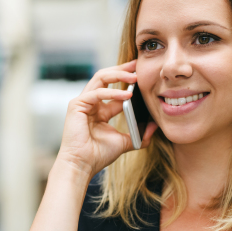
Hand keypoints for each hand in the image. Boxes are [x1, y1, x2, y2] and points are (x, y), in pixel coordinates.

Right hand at [57, 60, 157, 177]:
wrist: (82, 165)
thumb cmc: (99, 155)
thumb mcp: (125, 142)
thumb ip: (139, 135)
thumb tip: (154, 126)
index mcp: (100, 110)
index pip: (115, 88)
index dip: (129, 80)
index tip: (144, 74)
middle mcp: (91, 103)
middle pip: (106, 77)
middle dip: (123, 69)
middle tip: (138, 65)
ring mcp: (82, 102)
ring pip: (100, 78)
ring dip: (118, 75)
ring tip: (135, 77)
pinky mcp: (76, 105)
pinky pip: (97, 92)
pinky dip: (112, 92)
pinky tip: (127, 95)